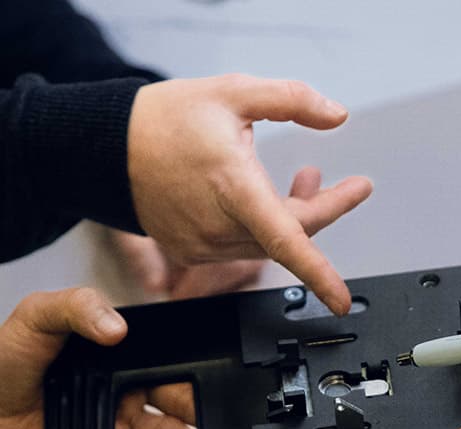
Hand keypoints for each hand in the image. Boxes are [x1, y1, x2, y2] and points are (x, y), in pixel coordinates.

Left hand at [0, 288, 197, 428]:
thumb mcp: (39, 314)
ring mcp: (115, 422)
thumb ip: (79, 307)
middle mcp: (124, 389)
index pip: (167, 363)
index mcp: (120, 355)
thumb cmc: (4, 356)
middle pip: (173, 402)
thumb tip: (117, 327)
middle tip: (216, 421)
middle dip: (197, 413)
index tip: (213, 380)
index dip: (192, 372)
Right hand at [128, 75, 372, 314]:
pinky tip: (265, 200)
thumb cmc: (165, 120)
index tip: (342, 301)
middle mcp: (219, 226)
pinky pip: (242, 246)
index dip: (320, 275)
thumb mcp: (233, 92)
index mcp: (234, 189)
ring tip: (306, 178)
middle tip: (350, 187)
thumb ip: (292, 100)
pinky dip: (263, 228)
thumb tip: (337, 116)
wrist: (107, 148)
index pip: (288, 241)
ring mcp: (204, 245)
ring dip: (293, 218)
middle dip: (324, 211)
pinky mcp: (192, 251)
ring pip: (268, 243)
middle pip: (289, 236)